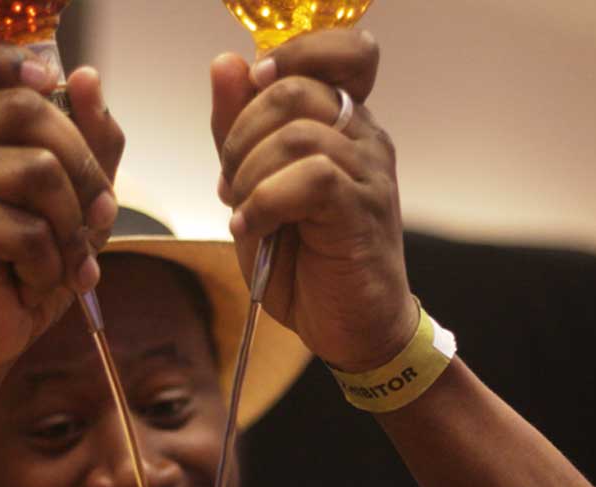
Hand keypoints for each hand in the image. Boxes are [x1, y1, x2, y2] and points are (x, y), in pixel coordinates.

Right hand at [0, 35, 125, 376]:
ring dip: (70, 229)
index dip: (3, 57)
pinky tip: (30, 282)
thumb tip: (86, 77)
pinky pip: (28, 230)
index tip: (43, 82)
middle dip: (85, 172)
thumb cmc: (23, 266)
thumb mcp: (74, 200)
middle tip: (93, 221)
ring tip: (59, 260)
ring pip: (39, 171)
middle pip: (32, 110)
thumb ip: (90, 141)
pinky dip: (49, 266)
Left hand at [211, 30, 415, 372]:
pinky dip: (264, 203)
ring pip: (296, 134)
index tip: (257, 88)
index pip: (345, 50)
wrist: (351, 327)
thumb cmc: (306, 260)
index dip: (295, 54)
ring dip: (249, 174)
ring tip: (242, 211)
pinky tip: (254, 228)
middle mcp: (364, 137)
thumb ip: (238, 127)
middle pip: (294, 89)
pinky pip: (309, 177)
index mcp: (344, 122)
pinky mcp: (361, 210)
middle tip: (231, 180)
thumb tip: (227, 63)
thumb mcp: (254, 186)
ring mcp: (368, 172)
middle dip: (241, 133)